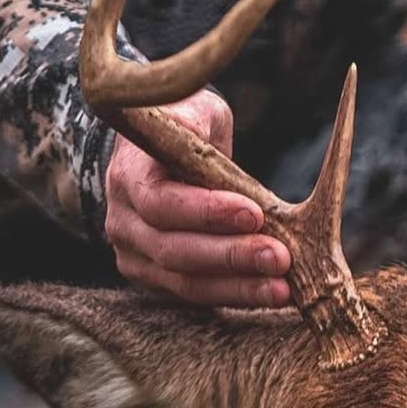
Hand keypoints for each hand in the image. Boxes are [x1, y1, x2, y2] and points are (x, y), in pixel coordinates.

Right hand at [105, 89, 291, 306]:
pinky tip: (269, 292)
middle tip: (279, 257)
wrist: (158, 156)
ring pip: (185, 282)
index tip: (254, 213)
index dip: (206, 212)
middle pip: (173, 250)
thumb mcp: (194, 112)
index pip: (160, 202)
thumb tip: (211, 148)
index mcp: (129, 176)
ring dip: (239, 287)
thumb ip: (200, 127)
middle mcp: (124, 222)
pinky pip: (196, 294)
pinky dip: (235, 295)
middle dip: (231, 256)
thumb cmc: (184, 130)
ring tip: (282, 288)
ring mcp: (136, 256)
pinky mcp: (156, 280)